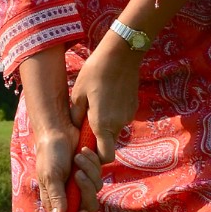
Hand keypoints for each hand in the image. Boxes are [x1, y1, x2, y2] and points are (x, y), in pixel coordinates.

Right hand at [32, 121, 102, 211]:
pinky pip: (99, 175)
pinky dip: (93, 163)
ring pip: (95, 190)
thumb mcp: (50, 175)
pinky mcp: (90, 173)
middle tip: (78, 175)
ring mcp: (80, 184)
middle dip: (86, 191)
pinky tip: (83, 152)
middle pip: (87, 207)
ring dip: (89, 172)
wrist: (58, 130)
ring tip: (77, 157)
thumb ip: (56, 196)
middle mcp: (70, 195)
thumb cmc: (49, 154)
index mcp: (56, 200)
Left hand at [69, 30, 141, 164]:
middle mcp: (119, 124)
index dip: (96, 157)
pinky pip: (120, 117)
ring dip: (104, 123)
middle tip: (86, 119)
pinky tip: (106, 96)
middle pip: (109, 142)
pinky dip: (112, 113)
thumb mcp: (78, 94)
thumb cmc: (95, 72)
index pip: (105, 157)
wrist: (121, 54)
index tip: (86, 146)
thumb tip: (76, 128)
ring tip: (95, 103)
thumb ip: (76, 116)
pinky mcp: (133, 106)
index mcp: (102, 124)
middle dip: (97, 136)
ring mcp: (128, 115)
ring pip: (114, 128)